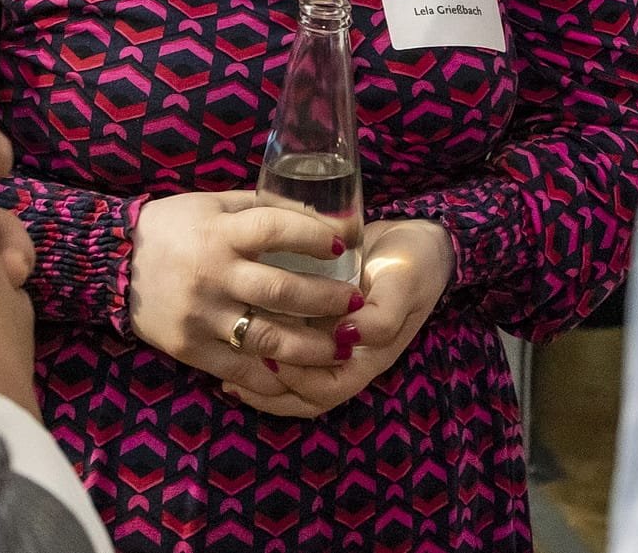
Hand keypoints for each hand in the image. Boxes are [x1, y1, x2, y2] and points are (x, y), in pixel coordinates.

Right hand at [128, 190, 364, 402]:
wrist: (113, 264)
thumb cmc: (170, 228)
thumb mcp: (211, 205)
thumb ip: (256, 209)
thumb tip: (312, 212)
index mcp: (220, 233)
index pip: (277, 229)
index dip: (315, 236)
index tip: (343, 246)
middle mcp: (213, 274)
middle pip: (282, 290)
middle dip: (327, 299)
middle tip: (356, 303)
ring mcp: (202, 315)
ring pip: (268, 338)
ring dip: (312, 346)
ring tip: (340, 345)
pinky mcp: (191, 348)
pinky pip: (239, 369)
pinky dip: (272, 376)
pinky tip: (297, 374)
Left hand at [226, 220, 452, 419]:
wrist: (413, 242)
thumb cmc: (411, 263)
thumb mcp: (403, 284)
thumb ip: (382, 315)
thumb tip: (345, 338)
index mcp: (368, 357)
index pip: (327, 390)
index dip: (298, 382)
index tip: (272, 357)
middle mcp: (345, 357)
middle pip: (302, 395)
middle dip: (267, 390)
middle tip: (235, 368)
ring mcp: (328, 342)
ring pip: (290, 380)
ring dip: (258, 379)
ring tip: (223, 369)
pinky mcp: (314, 322)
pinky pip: (285, 350)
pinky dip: (259, 355)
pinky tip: (233, 343)